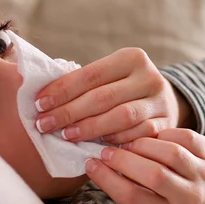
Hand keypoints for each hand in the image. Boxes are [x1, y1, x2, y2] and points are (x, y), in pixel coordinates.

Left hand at [34, 48, 193, 142]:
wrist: (164, 101)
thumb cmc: (123, 88)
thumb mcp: (110, 75)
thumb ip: (83, 82)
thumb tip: (41, 96)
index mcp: (132, 57)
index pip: (91, 74)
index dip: (62, 90)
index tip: (38, 104)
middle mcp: (149, 77)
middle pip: (103, 97)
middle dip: (70, 112)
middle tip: (44, 124)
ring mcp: (160, 102)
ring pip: (122, 117)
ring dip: (90, 128)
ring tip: (66, 135)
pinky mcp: (166, 125)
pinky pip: (137, 135)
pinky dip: (114, 141)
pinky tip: (96, 146)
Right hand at [85, 129, 204, 203]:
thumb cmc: (177, 199)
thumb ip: (132, 189)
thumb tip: (98, 164)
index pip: (134, 198)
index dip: (107, 180)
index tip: (91, 165)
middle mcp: (189, 196)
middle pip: (153, 176)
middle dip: (123, 160)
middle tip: (105, 151)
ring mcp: (201, 172)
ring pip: (169, 153)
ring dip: (141, 144)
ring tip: (127, 144)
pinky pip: (181, 136)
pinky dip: (161, 133)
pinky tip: (149, 137)